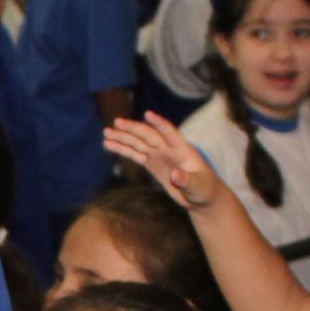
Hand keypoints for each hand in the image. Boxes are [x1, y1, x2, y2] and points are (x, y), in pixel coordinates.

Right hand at [101, 113, 221, 210]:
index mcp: (182, 149)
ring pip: (138, 143)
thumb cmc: (203, 189)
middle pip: (148, 135)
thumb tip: (175, 174)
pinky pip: (135, 154)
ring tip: (106, 132)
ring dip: (122, 138)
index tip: (147, 114)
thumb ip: (187, 180)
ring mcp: (158, 155)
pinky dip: (122, 149)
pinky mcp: (152, 163)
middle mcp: (168, 149)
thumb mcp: (198, 186)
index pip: (170, 132)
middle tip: (116, 123)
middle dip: (132, 129)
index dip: (159, 123)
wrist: (200, 195)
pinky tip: (109, 145)